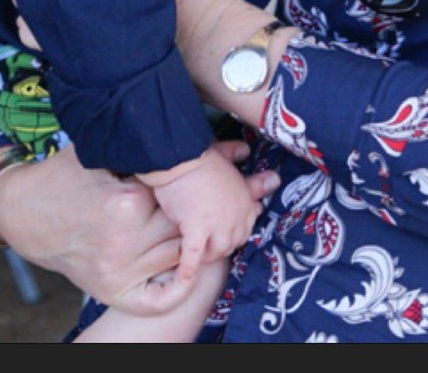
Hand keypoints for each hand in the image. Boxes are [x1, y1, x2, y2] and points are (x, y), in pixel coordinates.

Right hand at [0, 139, 276, 313]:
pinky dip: (179, 288)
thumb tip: (230, 147)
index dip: (216, 181)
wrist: (24, 210)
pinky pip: (158, 297)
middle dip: (223, 210)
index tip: (244, 172)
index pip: (187, 194)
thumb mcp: (111, 150)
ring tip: (236, 221)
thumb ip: (166, 148)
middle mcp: (126, 240)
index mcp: (128, 201)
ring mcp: (121, 270)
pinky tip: (195, 268)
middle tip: (256, 196)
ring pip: (181, 256)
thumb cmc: (69, 172)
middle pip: (190, 226)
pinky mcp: (113, 290)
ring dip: (208, 241)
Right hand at [141, 146, 262, 284]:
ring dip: (207, 254)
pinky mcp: (197, 231)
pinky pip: (194, 256)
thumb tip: (246, 150)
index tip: (225, 233)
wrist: (181, 157)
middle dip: (221, 245)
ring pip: (216, 251)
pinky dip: (189, 268)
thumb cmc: (200, 155)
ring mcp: (218, 225)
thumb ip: (235, 154)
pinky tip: (183, 277)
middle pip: (232, 242)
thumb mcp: (223, 154)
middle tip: (208, 244)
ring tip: (197, 254)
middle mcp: (236, 217)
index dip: (235, 232)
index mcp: (244, 201)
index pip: (246, 227)